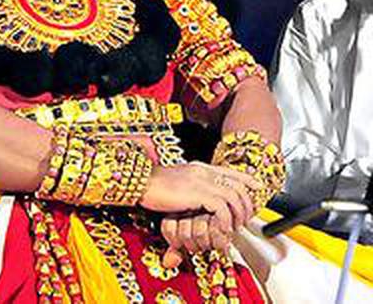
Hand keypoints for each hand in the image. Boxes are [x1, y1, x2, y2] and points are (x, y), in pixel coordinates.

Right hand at [140, 161, 259, 266]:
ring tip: (234, 226)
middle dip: (247, 204)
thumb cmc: (153, 186)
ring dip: (238, 214)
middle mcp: (203, 171)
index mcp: (199, 168)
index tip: (258, 188)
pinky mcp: (197, 193)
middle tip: (245, 219)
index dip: (248, 180)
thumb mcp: (177, 184)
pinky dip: (225, 220)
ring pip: (234, 196)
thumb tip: (201, 201)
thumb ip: (192, 189)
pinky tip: (221, 227)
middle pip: (238, 185)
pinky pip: (222, 208)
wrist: (138, 182)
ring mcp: (201, 180)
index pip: (231, 172)